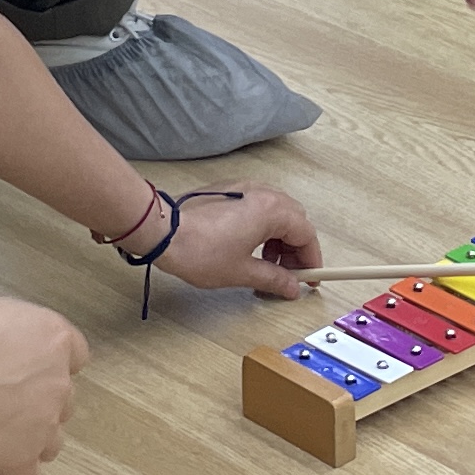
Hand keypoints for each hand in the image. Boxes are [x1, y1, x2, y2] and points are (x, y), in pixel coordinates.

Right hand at [0, 293, 88, 474]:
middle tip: (5, 402)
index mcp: (53, 338)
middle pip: (63, 399)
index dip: (56, 362)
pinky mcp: (21, 459)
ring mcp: (44, 425)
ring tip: (0, 440)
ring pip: (52, 441)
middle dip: (40, 403)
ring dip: (32, 441)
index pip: (75, 353)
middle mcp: (58, 382)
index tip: (36, 366)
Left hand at [150, 183, 322, 298]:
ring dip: (278, 238)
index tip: (308, 278)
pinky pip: (256, 205)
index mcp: (272, 210)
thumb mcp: (242, 272)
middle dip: (295, 249)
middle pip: (295, 220)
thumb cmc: (199, 249)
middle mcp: (262, 193)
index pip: (306, 234)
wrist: (163, 233)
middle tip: (288, 274)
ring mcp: (244, 187)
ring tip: (266, 263)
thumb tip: (290, 287)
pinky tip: (248, 247)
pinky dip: (262, 226)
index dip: (310, 259)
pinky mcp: (228, 190)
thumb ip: (273, 279)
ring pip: (276, 211)